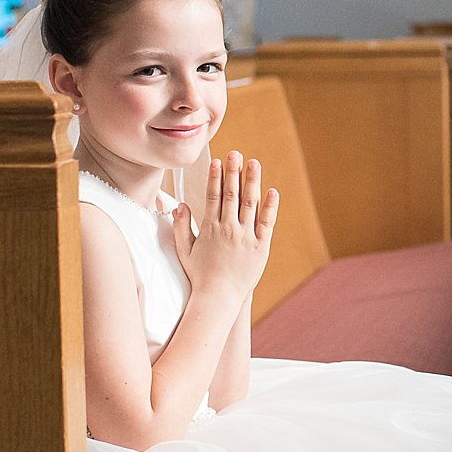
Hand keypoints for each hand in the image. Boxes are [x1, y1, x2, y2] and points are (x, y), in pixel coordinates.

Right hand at [171, 151, 279, 304]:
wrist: (218, 298)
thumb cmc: (199, 275)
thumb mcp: (184, 251)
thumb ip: (180, 227)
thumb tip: (179, 206)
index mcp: (210, 228)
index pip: (213, 196)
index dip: (215, 176)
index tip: (217, 161)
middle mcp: (229, 229)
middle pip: (232, 194)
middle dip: (234, 171)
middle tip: (236, 153)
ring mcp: (246, 237)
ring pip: (250, 203)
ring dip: (253, 181)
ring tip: (254, 163)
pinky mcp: (261, 247)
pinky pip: (267, 223)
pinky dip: (270, 206)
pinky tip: (272, 191)